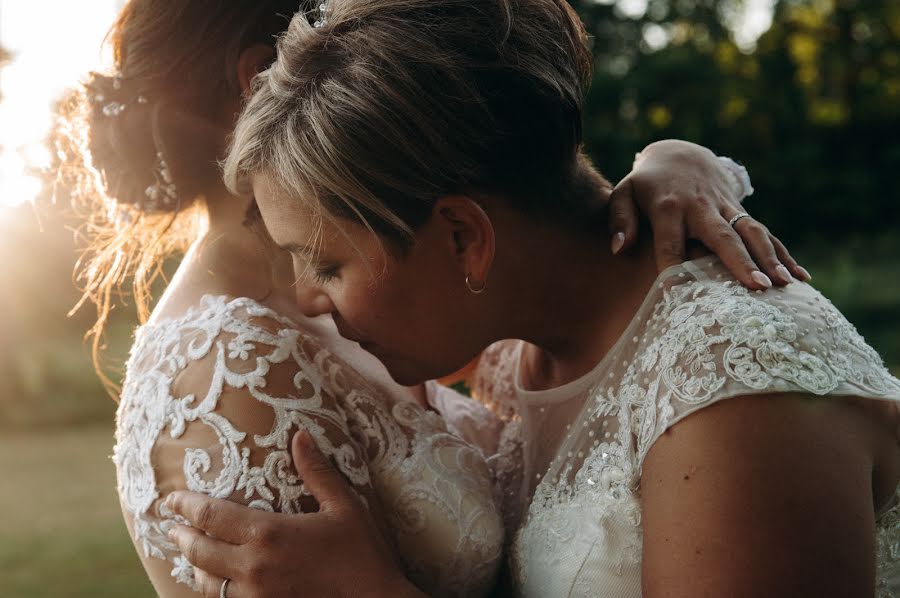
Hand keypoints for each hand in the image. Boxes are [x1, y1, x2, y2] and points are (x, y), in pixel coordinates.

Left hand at [167, 431, 421, 597]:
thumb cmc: (362, 551)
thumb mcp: (344, 505)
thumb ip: (317, 471)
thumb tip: (300, 435)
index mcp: (269, 533)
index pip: (211, 517)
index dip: (185, 506)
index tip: (170, 499)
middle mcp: (253, 567)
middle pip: (199, 551)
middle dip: (181, 536)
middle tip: (171, 526)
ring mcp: (255, 595)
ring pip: (206, 583)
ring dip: (194, 566)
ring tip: (191, 554)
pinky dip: (214, 590)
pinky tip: (216, 583)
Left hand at [608, 139, 809, 288]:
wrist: (680, 154)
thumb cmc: (646, 184)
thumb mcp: (624, 193)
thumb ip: (619, 219)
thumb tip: (619, 248)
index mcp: (669, 207)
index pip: (670, 242)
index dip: (673, 266)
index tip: (680, 292)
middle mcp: (701, 207)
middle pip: (723, 236)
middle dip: (741, 261)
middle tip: (759, 287)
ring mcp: (725, 208)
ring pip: (752, 233)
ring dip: (771, 258)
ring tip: (787, 285)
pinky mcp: (740, 211)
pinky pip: (766, 233)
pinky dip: (784, 254)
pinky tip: (802, 277)